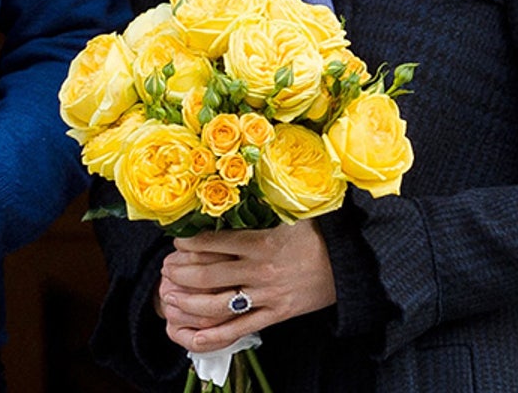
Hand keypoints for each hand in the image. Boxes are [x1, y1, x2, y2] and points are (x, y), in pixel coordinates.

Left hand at [156, 221, 335, 352]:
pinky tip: (193, 336)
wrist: (350, 264)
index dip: (190, 243)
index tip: (177, 242)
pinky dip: (215, 335)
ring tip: (171, 296)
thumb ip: (264, 205)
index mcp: (263, 242)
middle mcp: (260, 271)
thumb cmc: (319, 234)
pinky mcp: (276, 315)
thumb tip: (243, 182)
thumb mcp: (292, 212)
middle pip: (208, 275)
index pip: (215, 243)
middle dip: (181, 273)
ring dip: (189, 302)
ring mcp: (267, 296)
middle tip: (166, 269)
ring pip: (218, 305)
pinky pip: (240, 328)